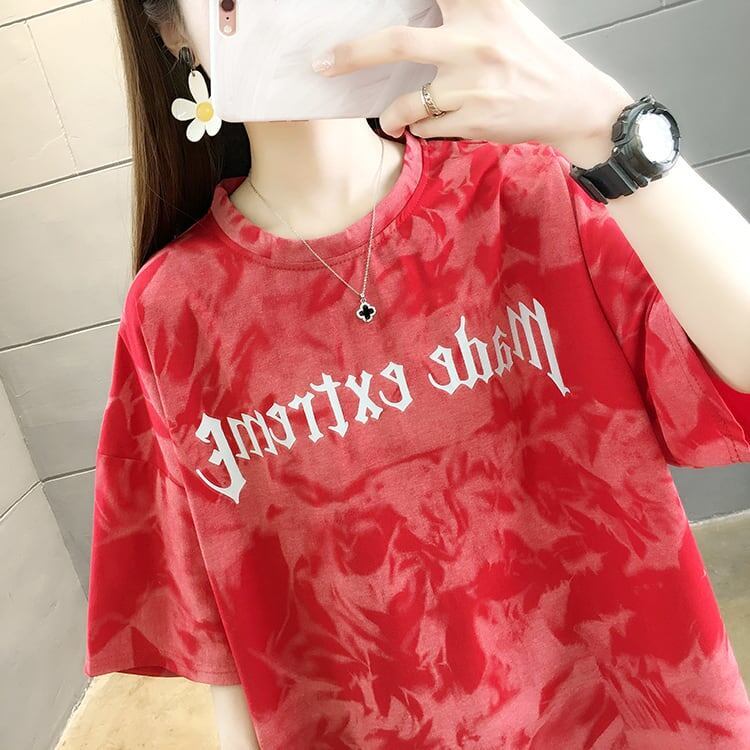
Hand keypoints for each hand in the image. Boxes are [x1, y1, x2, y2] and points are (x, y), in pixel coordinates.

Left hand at [312, 0, 634, 166]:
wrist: (574, 103)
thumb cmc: (534, 59)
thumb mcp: (504, 17)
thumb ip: (462, 9)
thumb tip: (417, 16)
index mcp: (482, 5)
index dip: (384, 7)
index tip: (346, 5)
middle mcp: (473, 41)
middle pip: (396, 44)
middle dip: (351, 55)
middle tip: (321, 64)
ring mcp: (471, 85)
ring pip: (408, 103)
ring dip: (392, 115)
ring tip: (391, 119)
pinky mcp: (472, 120)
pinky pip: (427, 127)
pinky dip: (422, 128)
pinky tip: (434, 125)